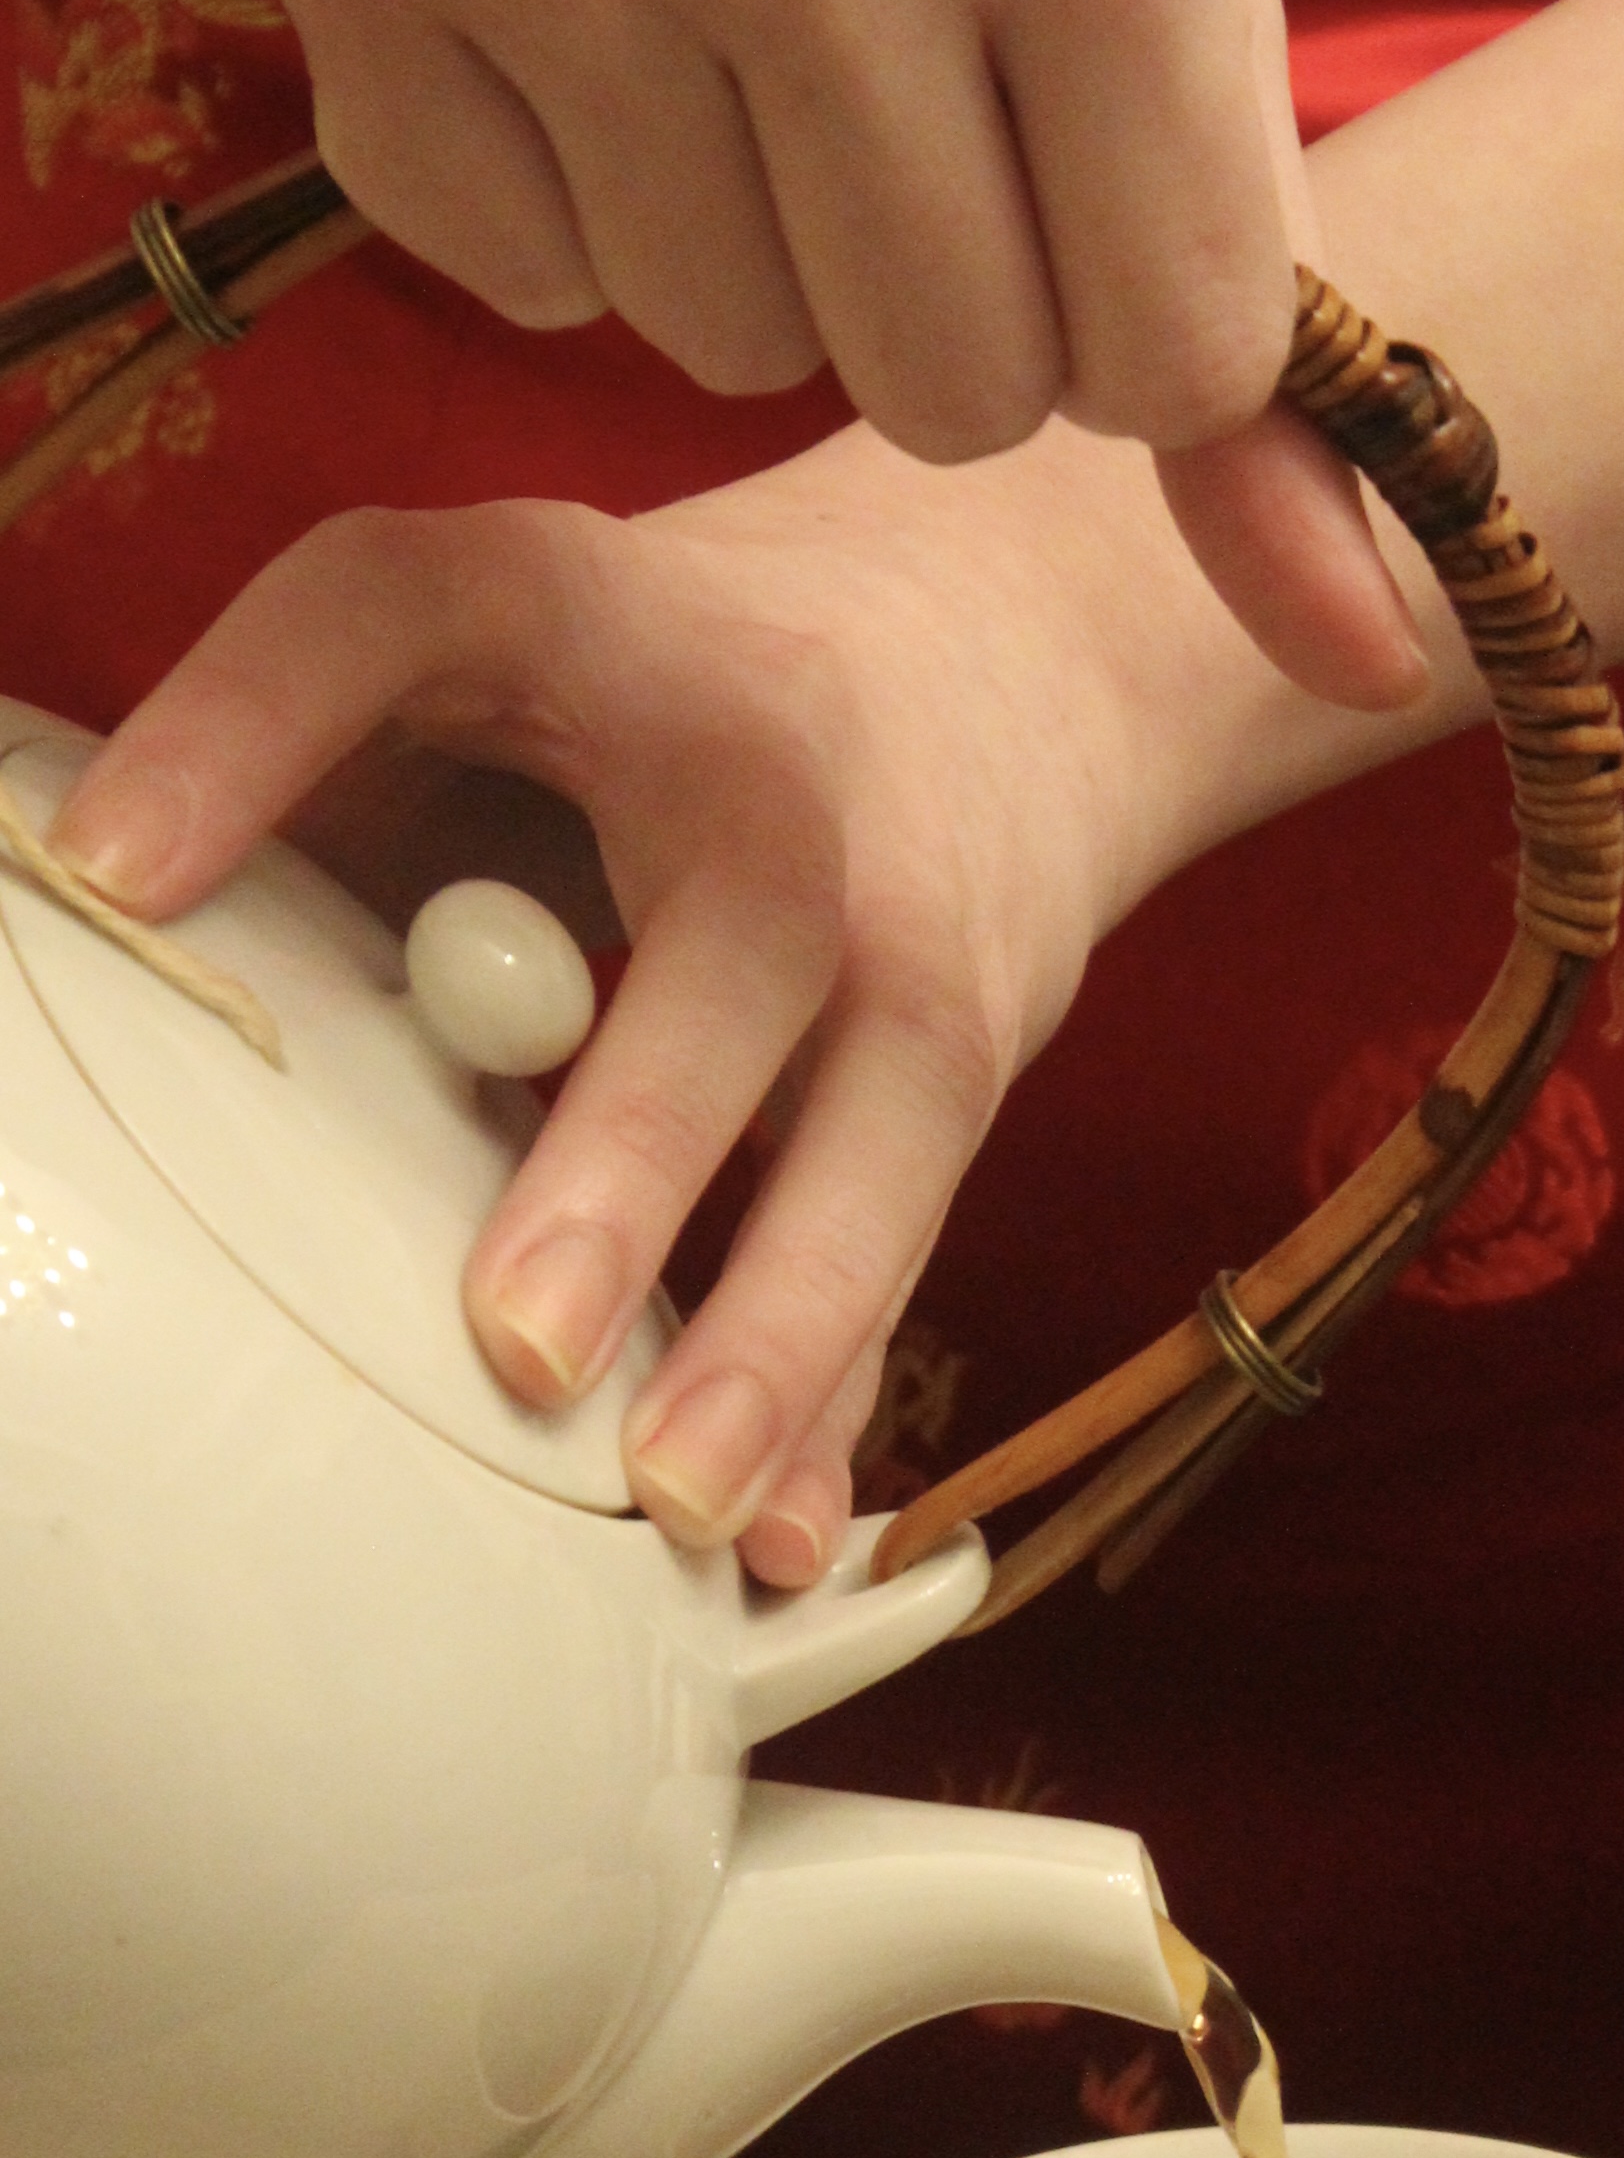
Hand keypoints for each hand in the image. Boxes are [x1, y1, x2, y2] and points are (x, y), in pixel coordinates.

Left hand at [47, 420, 1403, 1576]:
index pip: (400, 614)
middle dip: (639, 1155)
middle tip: (521, 1339)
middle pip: (733, 951)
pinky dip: (846, 1414)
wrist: (990, 653)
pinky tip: (781, 1543)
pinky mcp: (968, 1080)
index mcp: (581, 627)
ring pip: (870, 1150)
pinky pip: (907, 1264)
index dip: (250, 723)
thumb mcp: (480, 651)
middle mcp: (771, 788)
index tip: (104, 871)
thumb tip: (100, 927)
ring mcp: (901, 948)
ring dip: (779, 1339)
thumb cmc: (654, 697)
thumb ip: (309, 759)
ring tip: (676, 1499)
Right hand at [243, 0, 1426, 708]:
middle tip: (902, 77)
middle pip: (947, 398)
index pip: (1163, 378)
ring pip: (729, 353)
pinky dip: (564, 188)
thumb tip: (1371, 663)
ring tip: (736, 23)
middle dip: (952, 289)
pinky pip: (525, 281)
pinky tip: (586, 17)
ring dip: (756, 240)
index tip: (1089, 138)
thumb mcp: (1168, 11)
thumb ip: (1265, 359)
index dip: (1140, 301)